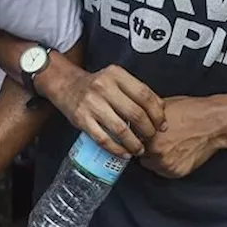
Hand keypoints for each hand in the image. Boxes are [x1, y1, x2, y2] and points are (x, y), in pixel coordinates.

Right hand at [39, 62, 164, 156]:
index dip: (157, 113)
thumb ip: (136, 91)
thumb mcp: (116, 78)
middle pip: (135, 114)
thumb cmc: (96, 85)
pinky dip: (117, 149)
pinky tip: (124, 153)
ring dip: (134, 143)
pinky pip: (103, 139)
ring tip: (139, 149)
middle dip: (148, 131)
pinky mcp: (81, 119)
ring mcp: (91, 103)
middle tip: (151, 138)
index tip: (162, 125)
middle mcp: (103, 87)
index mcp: (115, 74)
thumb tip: (160, 112)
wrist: (65, 84)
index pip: (145, 95)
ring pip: (121, 129)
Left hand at [138, 96, 226, 178]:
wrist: (214, 123)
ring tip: (167, 144)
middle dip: (144, 146)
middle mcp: (155, 151)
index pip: (129, 140)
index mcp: (147, 134)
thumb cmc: (191, 112)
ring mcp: (165, 163)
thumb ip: (144, 116)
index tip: (135, 135)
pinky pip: (163, 170)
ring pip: (149, 163)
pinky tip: (175, 151)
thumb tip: (134, 120)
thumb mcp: (160, 107)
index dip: (133, 136)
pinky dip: (166, 163)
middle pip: (138, 153)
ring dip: (154, 156)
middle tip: (155, 138)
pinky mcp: (176, 172)